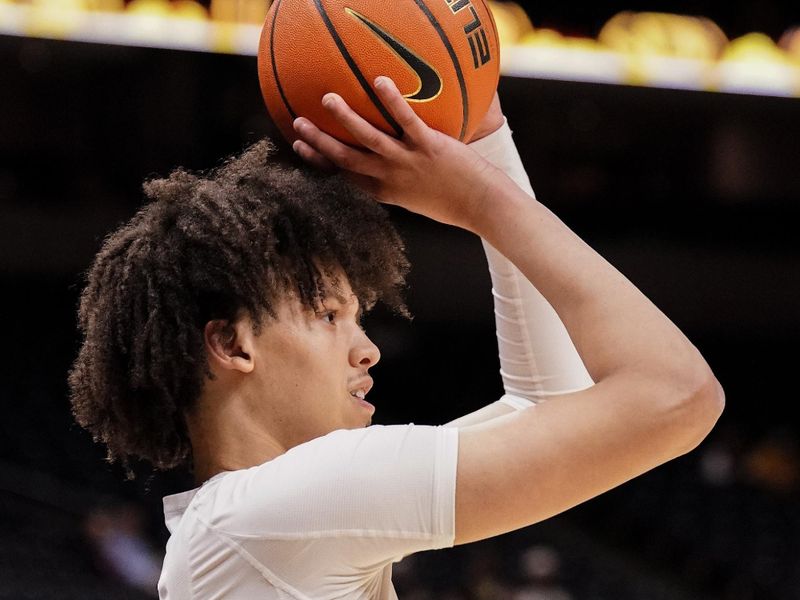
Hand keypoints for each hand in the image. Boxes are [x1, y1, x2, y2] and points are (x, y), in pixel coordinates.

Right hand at [291, 76, 499, 231]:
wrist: (482, 205)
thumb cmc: (455, 203)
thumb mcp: (419, 199)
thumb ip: (402, 182)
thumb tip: (395, 166)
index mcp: (385, 192)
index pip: (344, 176)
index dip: (319, 161)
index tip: (300, 147)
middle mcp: (390, 177)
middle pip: (346, 158)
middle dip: (319, 141)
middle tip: (297, 123)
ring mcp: (408, 161)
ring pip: (368, 139)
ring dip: (346, 119)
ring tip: (328, 99)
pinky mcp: (429, 147)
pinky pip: (406, 120)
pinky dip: (392, 101)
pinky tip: (380, 81)